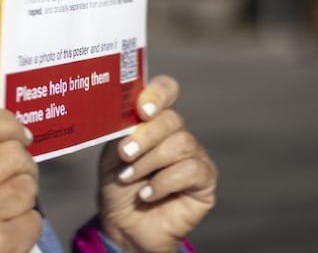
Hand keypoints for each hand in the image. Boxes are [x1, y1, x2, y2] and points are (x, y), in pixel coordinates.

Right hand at [0, 108, 41, 252]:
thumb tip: (16, 131)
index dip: (6, 122)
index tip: (19, 133)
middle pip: (12, 152)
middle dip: (22, 165)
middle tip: (11, 181)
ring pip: (27, 184)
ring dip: (24, 198)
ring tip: (3, 211)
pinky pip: (34, 219)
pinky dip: (27, 227)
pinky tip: (6, 234)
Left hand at [97, 75, 216, 252]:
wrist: (125, 226)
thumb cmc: (118, 186)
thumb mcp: (112, 154)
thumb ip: (123, 131)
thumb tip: (133, 117)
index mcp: (155, 119)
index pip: (166, 91)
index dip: (158, 95)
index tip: (143, 110)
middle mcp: (177, 133)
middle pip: (172, 119)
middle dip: (145, 137)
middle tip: (124, 154)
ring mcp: (194, 155)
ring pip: (181, 143)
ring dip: (150, 162)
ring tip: (130, 178)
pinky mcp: (205, 180)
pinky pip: (191, 169)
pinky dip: (164, 182)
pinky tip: (148, 194)